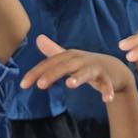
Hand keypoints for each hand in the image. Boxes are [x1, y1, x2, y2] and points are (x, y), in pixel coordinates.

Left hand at [19, 36, 133, 103]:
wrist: (114, 68)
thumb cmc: (87, 64)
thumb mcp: (70, 58)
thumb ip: (53, 51)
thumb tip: (38, 38)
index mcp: (69, 56)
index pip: (49, 64)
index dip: (36, 73)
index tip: (23, 85)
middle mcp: (81, 59)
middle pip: (64, 66)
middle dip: (52, 74)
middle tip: (40, 85)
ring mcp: (94, 68)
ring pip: (85, 73)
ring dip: (78, 78)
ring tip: (70, 84)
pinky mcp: (107, 77)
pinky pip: (107, 84)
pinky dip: (107, 91)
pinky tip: (107, 99)